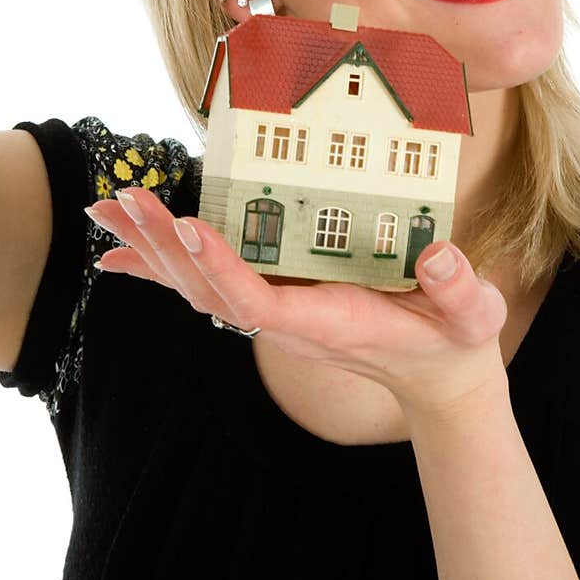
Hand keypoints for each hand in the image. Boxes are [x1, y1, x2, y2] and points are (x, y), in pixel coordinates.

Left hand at [86, 187, 510, 418]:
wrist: (438, 377)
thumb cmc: (455, 339)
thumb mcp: (472, 314)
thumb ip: (461, 289)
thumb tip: (443, 257)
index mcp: (327, 323)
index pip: (259, 301)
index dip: (220, 267)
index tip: (190, 227)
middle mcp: (288, 322)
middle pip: (210, 291)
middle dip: (164, 249)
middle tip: (124, 202)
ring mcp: (276, 315)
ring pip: (199, 287)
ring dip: (152, 250)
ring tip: (108, 210)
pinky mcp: (275, 302)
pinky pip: (209, 284)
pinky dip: (165, 265)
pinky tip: (127, 251)